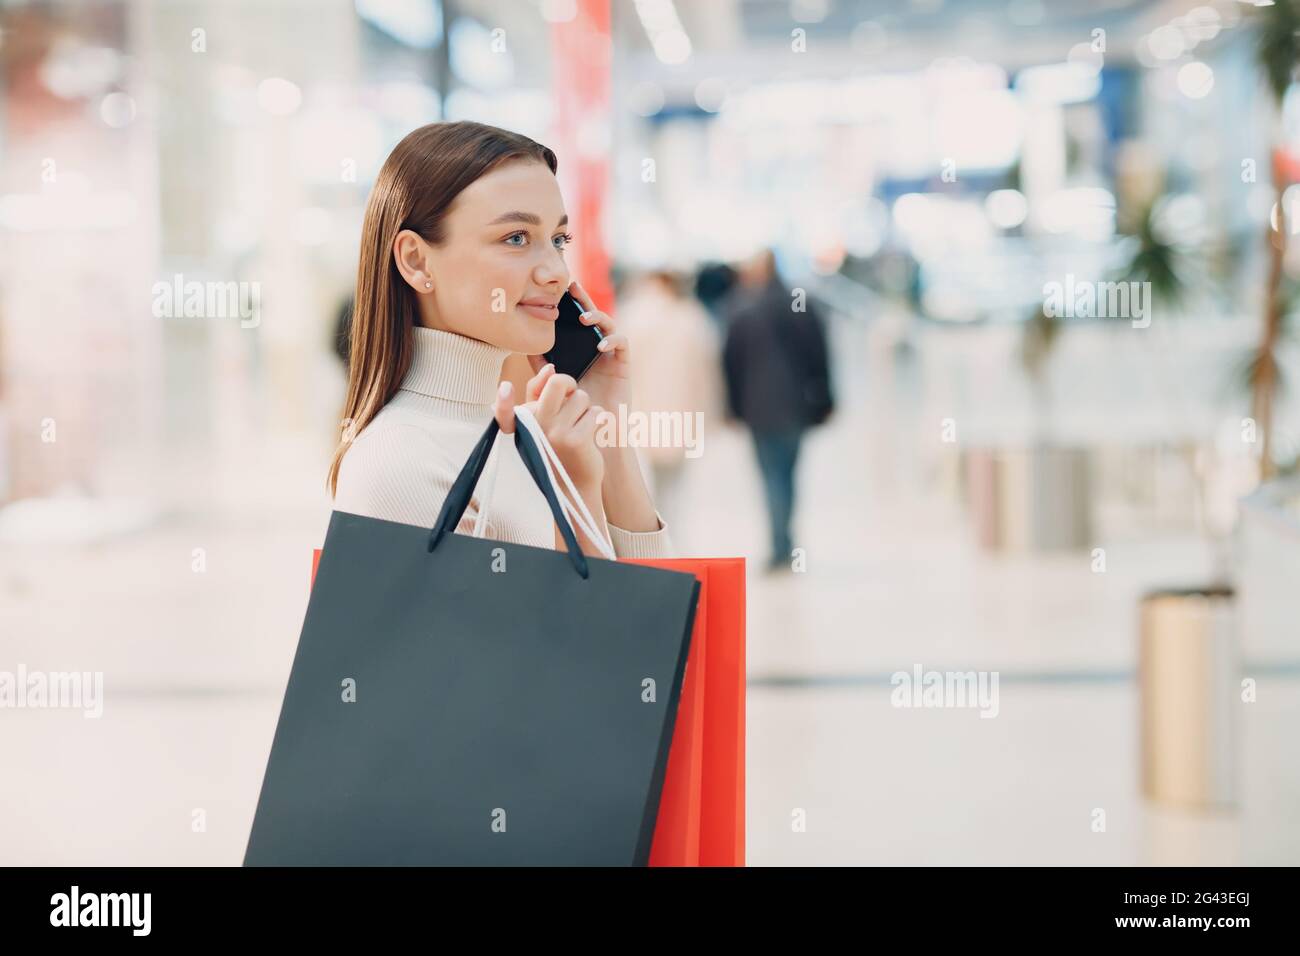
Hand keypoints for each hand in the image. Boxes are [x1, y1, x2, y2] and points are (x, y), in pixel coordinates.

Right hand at [494, 362, 604, 490]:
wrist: (575, 484)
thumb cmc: (559, 447)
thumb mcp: (541, 422)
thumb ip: (539, 393)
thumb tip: (550, 368)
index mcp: (522, 423)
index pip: (504, 410)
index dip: (503, 401)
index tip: (505, 389)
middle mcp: (534, 427)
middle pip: (558, 382)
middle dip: (570, 384)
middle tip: (572, 398)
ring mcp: (555, 433)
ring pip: (582, 397)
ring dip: (586, 408)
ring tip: (580, 426)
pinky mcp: (576, 440)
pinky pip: (595, 412)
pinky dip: (598, 419)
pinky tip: (591, 433)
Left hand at [523, 279, 629, 424]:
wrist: (596, 435)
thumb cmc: (573, 413)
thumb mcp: (552, 387)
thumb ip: (540, 368)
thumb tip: (524, 346)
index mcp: (578, 350)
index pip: (572, 322)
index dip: (566, 305)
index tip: (555, 291)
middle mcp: (595, 348)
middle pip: (590, 316)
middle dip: (582, 300)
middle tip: (572, 287)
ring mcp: (610, 355)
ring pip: (608, 325)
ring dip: (597, 317)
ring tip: (584, 319)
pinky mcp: (623, 364)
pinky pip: (622, 344)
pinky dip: (612, 340)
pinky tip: (601, 345)